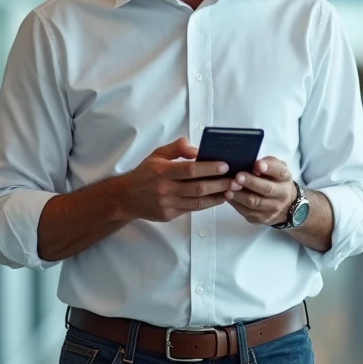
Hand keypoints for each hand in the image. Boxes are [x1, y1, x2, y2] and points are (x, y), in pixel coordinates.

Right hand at [117, 138, 241, 222]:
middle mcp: (165, 189)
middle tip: (236, 180)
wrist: (126, 197)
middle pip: (198, 188)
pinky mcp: (169, 215)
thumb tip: (196, 149)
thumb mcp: (157, 154)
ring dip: (217, 197)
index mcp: (162, 171)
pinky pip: (192, 209)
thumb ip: (177, 148)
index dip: (209, 168)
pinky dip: (207, 204)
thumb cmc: (145, 173)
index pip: (189, 170)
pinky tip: (218, 198)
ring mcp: (167, 204)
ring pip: (198, 202)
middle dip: (220, 184)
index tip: (225, 165)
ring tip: (232, 190)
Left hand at [226, 156, 296, 225]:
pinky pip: (247, 212)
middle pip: (267, 189)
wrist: (285, 206)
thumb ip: (268, 163)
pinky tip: (228, 196)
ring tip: (229, 187)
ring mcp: (272, 209)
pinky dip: (236, 203)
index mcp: (285, 178)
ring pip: (255, 203)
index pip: (279, 172)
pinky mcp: (262, 218)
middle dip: (251, 182)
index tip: (258, 165)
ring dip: (240, 195)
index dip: (270, 168)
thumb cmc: (275, 181)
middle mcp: (282, 195)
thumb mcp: (276, 168)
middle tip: (238, 177)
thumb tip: (255, 165)